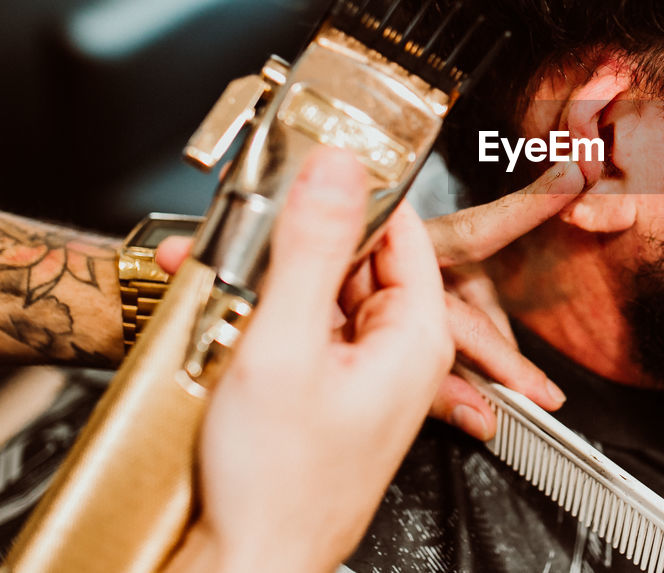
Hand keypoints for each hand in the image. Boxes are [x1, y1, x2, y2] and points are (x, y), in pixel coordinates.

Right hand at [166, 148, 454, 571]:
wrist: (249, 564)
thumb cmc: (277, 484)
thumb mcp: (286, 346)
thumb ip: (311, 251)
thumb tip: (339, 169)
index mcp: (416, 332)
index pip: (401, 228)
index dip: (352, 192)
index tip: (309, 167)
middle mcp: (400, 348)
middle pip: (354, 256)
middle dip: (292, 239)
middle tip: (242, 227)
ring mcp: (364, 368)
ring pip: (320, 289)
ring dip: (264, 274)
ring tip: (210, 266)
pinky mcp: (330, 386)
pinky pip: (301, 325)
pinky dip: (259, 311)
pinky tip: (211, 307)